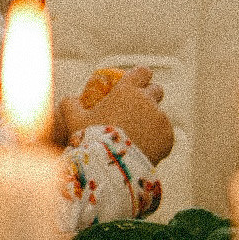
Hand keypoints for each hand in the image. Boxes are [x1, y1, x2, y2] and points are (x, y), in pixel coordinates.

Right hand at [57, 66, 173, 166]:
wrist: (111, 167)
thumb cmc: (91, 140)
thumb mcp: (74, 120)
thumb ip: (71, 105)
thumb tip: (70, 99)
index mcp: (127, 90)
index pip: (142, 72)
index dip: (141, 76)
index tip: (137, 83)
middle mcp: (147, 100)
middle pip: (156, 90)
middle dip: (150, 96)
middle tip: (138, 110)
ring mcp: (160, 118)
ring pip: (160, 115)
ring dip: (152, 121)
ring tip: (138, 137)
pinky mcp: (168, 137)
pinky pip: (165, 134)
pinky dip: (157, 140)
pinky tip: (145, 148)